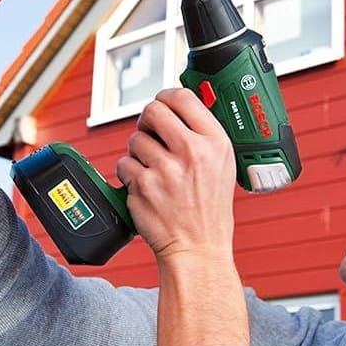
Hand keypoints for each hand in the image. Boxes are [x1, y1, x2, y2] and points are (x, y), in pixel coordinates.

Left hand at [115, 88, 236, 261]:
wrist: (198, 248)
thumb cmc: (209, 210)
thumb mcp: (222, 165)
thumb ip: (202, 134)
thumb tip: (177, 107)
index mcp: (215, 142)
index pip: (182, 97)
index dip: (166, 97)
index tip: (162, 104)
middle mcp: (192, 152)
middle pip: (153, 110)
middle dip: (146, 121)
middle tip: (150, 135)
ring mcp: (167, 169)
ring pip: (135, 139)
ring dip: (138, 153)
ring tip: (153, 171)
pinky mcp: (144, 185)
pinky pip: (123, 164)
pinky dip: (129, 174)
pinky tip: (145, 187)